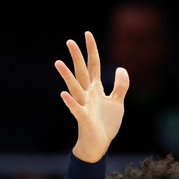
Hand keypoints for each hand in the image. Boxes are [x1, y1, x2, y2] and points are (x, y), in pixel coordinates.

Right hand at [54, 31, 129, 162]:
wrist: (100, 144)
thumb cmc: (106, 123)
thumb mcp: (117, 103)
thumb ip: (120, 86)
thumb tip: (120, 68)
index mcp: (96, 89)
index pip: (93, 65)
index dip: (92, 50)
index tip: (87, 34)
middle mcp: (88, 94)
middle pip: (82, 72)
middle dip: (77, 57)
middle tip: (69, 41)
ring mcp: (85, 105)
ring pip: (75, 88)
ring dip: (67, 76)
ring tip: (58, 63)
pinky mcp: (84, 118)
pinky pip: (76, 109)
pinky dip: (70, 102)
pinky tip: (63, 94)